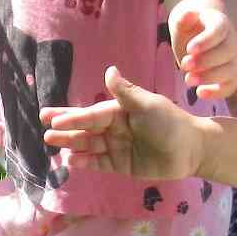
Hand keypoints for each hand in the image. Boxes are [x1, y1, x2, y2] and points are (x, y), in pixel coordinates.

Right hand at [41, 68, 205, 181]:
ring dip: (71, 146)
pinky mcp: (121, 165)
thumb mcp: (148, 105)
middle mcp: (115, 128)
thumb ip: (125, 92)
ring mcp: (117, 147)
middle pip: (85, 129)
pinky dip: (85, 163)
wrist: (192, 150)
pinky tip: (71, 162)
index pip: (92, 114)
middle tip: (44, 130)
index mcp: (120, 111)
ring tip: (53, 146)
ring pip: (89, 146)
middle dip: (65, 129)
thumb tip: (108, 70)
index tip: (52, 119)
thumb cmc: (171, 123)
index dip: (72, 117)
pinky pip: (99, 163)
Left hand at [167, 0, 236, 102]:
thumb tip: (188, 14)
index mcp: (221, 24)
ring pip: (230, 70)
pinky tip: (199, 93)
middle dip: (205, 61)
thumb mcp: (183, 21)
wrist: (196, 36)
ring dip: (210, 77)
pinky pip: (230, 86)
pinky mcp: (229, 76)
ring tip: (187, 80)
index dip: (206, 41)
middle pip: (227, 52)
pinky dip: (218, 92)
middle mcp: (231, 42)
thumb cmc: (189, 27)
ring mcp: (232, 59)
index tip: (189, 49)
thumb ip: (184, 18)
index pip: (219, 31)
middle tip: (184, 65)